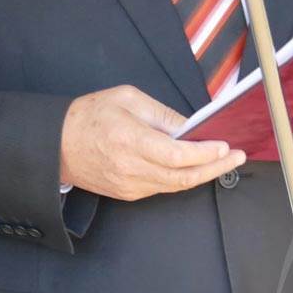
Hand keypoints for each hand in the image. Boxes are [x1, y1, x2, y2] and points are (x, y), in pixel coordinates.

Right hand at [60, 85, 245, 200]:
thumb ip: (164, 115)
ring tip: (224, 160)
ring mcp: (127, 185)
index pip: (177, 155)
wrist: (54, 144)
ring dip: (203, 174)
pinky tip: (196, 166)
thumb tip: (192, 128)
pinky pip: (162, 187)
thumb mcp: (128, 99)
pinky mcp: (126, 193)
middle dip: (216, 167)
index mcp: (129, 141)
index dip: (205, 153)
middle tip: (237, 157)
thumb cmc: (89, 116)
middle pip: (183, 176)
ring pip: (175, 185)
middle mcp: (129, 168)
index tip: (225, 146)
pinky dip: (182, 178)